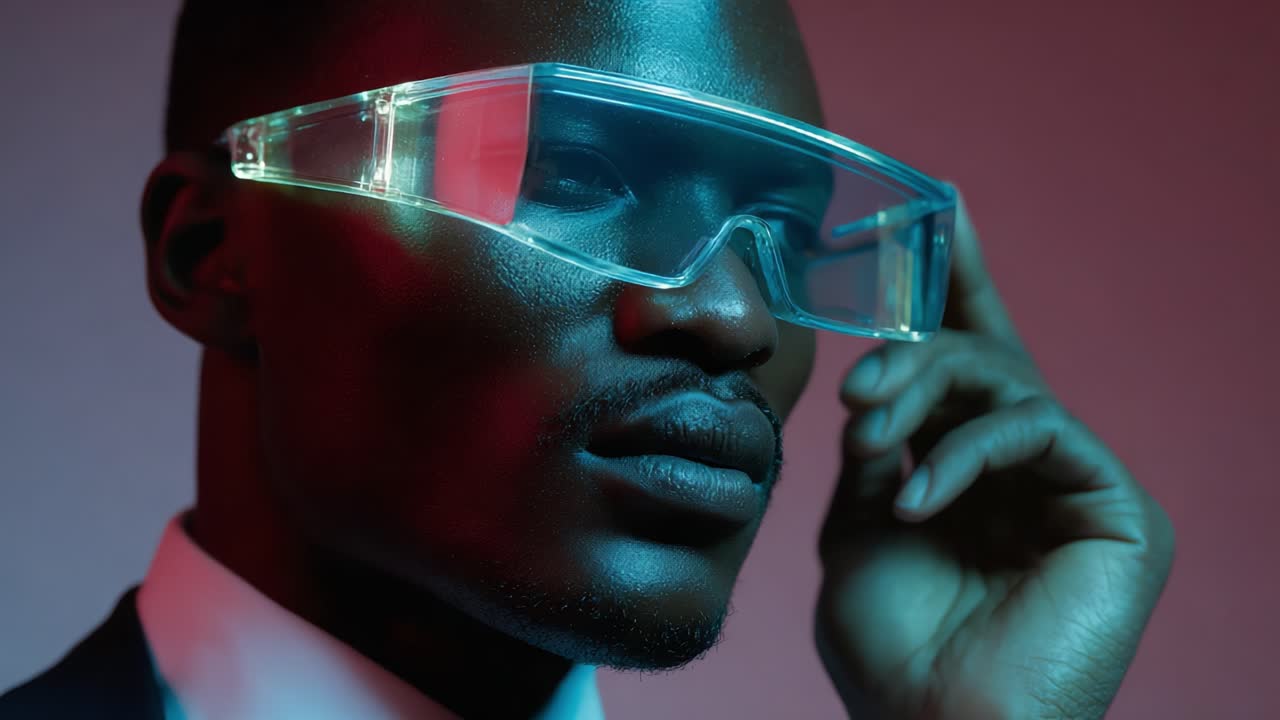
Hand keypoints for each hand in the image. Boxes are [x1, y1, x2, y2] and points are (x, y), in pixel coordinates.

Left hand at [814, 191, 1174, 719]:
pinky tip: (916, 498)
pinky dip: (965, 452)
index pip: (970, 361)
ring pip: (1006, 381)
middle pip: (983, 357)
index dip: (958, 283)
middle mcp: (1027, 468)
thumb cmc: (893, 652)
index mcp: (969, 469)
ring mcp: (1075, 485)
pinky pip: (1040, 428)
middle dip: (911, 353)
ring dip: (924, 393)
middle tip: (856, 391)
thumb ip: (873, 456)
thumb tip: (872, 396)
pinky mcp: (1119, 510)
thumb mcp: (855, 534)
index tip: (940, 210)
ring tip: (867, 437)